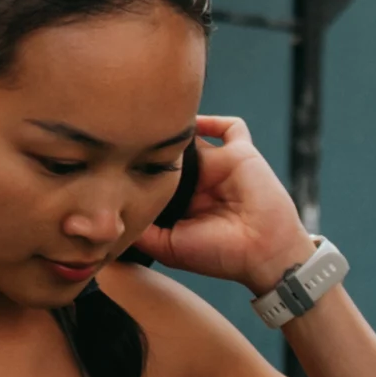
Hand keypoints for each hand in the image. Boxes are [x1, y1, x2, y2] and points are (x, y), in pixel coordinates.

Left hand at [130, 110, 309, 295]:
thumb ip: (143, 231)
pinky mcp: (242, 155)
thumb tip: (112, 217)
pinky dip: (212, 120)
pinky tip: (191, 124)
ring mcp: (221, 167)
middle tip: (130, 133)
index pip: (158, 176)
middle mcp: (201, 182)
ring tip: (154, 122)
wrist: (263, 254)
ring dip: (177, 130)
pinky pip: (230, 127)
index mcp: (185, 203)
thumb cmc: (220, 256)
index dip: (139, 167)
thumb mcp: (169, 247)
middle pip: (173, 154)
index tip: (116, 159)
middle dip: (154, 143)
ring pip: (195, 137)